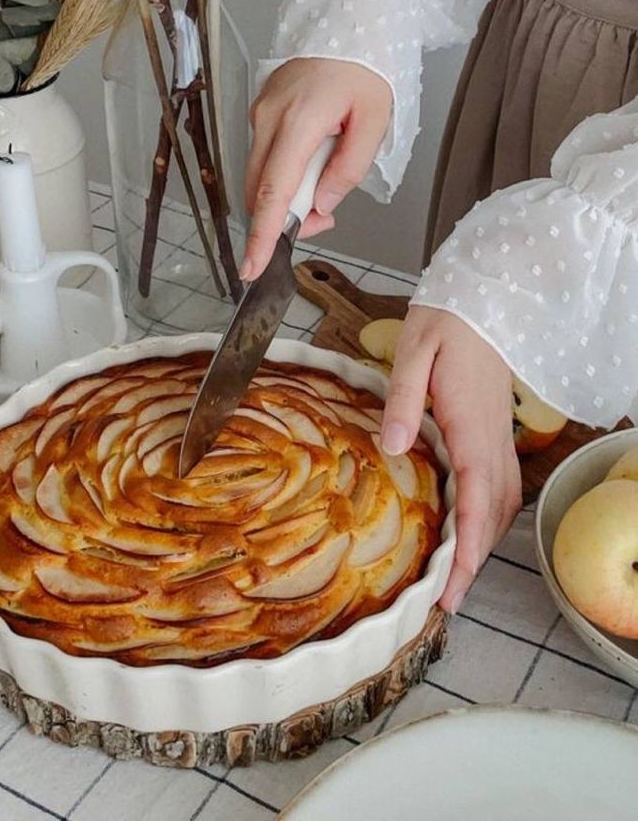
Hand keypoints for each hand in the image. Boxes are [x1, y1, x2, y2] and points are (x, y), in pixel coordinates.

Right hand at [241, 58, 391, 280]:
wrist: (349, 22)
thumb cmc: (365, 69)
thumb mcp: (375, 121)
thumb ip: (349, 169)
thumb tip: (321, 206)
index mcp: (298, 122)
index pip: (274, 191)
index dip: (262, 234)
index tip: (251, 266)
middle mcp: (268, 119)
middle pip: (260, 190)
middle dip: (283, 220)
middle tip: (323, 221)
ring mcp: (260, 113)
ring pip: (260, 176)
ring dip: (286, 197)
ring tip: (324, 190)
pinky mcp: (261, 111)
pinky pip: (264, 156)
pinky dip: (283, 174)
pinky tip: (311, 167)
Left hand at [381, 306, 520, 613]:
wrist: (483, 297)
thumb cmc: (446, 321)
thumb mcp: (414, 353)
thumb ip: (403, 401)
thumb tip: (393, 448)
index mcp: (469, 427)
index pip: (476, 503)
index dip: (467, 552)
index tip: (451, 590)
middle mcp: (492, 440)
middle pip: (494, 515)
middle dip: (475, 562)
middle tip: (446, 598)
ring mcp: (498, 435)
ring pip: (503, 502)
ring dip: (485, 541)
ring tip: (457, 572)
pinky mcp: (495, 428)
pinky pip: (502, 483)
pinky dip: (489, 515)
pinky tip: (471, 523)